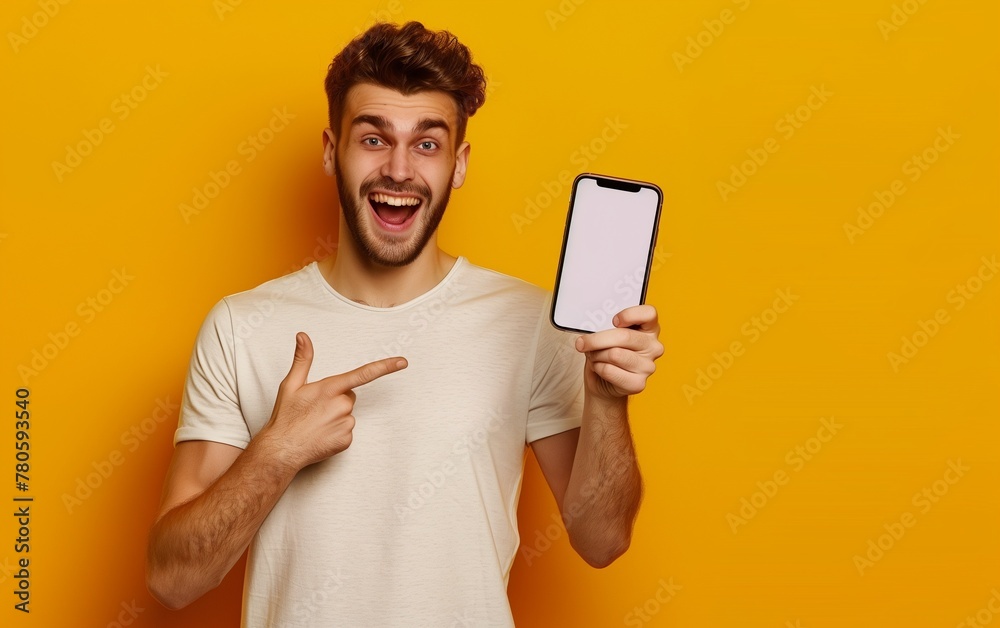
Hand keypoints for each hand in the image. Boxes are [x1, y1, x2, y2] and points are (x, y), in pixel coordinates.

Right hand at [259, 332, 406, 468]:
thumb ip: (302, 359)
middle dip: (337, 399)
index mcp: (330, 388)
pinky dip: (336, 432)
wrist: (282, 450)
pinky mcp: (347, 440)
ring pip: (348, 413)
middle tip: (316, 408)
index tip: (403, 362)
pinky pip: (347, 430)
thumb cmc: (285, 417)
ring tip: (316, 423)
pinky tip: (321, 434)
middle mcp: (342, 405)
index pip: (363, 374)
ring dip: (336, 416)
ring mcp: (346, 424)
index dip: (385, 367)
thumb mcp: (290, 385)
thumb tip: (303, 336)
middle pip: (350, 395)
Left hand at [575, 305, 662, 400]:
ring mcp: (648, 366)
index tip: (614, 321)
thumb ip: (604, 328)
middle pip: (624, 336)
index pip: (649, 314)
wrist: (604, 383)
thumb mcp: (607, 335)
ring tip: (594, 356)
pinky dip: (597, 368)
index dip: (629, 315)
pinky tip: (600, 369)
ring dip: (596, 355)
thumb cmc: (606, 354)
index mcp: (649, 329)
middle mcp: (653, 347)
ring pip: (614, 354)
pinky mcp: (638, 383)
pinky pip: (609, 370)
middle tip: (581, 342)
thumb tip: (590, 331)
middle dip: (597, 339)